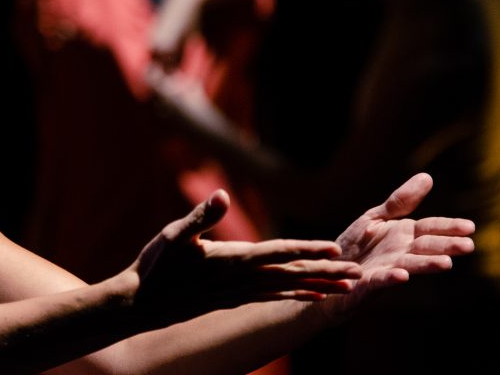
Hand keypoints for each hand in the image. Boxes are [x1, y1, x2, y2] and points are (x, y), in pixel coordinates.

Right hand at [126, 189, 362, 327]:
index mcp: (232, 259)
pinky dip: (297, 295)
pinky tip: (314, 296)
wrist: (140, 304)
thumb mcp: (174, 235)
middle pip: (292, 273)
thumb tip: (222, 195)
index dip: (306, 249)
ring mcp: (239, 292)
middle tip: (359, 273)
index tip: (335, 248)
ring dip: (319, 286)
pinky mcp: (234, 300)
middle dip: (326, 272)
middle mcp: (242, 279)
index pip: (277, 251)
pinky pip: (274, 297)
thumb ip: (201, 216)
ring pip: (288, 288)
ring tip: (348, 286)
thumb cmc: (155, 266)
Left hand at [320, 173, 475, 320]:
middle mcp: (400, 253)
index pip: (430, 228)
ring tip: (446, 263)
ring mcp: (387, 269)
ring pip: (410, 265)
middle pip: (426, 247)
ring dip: (427, 264)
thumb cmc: (355, 244)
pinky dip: (392, 278)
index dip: (449, 227)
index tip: (469, 227)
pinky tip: (402, 276)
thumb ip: (400, 201)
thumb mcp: (376, 217)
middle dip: (446, 246)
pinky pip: (381, 280)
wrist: (331, 270)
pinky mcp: (369, 283)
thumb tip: (427, 177)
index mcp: (404, 235)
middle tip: (468, 246)